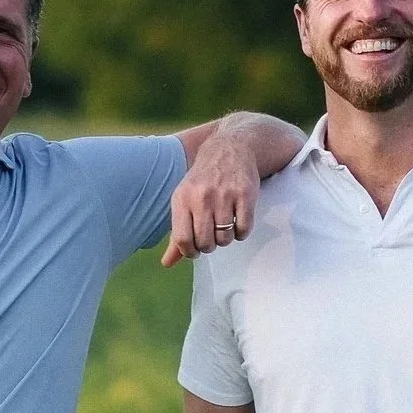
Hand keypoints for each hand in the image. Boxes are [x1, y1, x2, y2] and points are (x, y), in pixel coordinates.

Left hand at [163, 132, 259, 266]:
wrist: (230, 148)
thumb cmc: (203, 180)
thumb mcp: (184, 200)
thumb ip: (176, 234)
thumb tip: (167, 264)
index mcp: (182, 199)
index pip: (182, 240)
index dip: (191, 252)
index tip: (197, 248)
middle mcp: (201, 197)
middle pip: (206, 242)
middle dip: (210, 245)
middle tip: (212, 235)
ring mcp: (224, 195)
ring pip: (225, 238)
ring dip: (226, 238)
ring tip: (225, 224)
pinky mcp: (245, 194)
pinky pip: (243, 229)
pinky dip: (242, 231)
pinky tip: (238, 220)